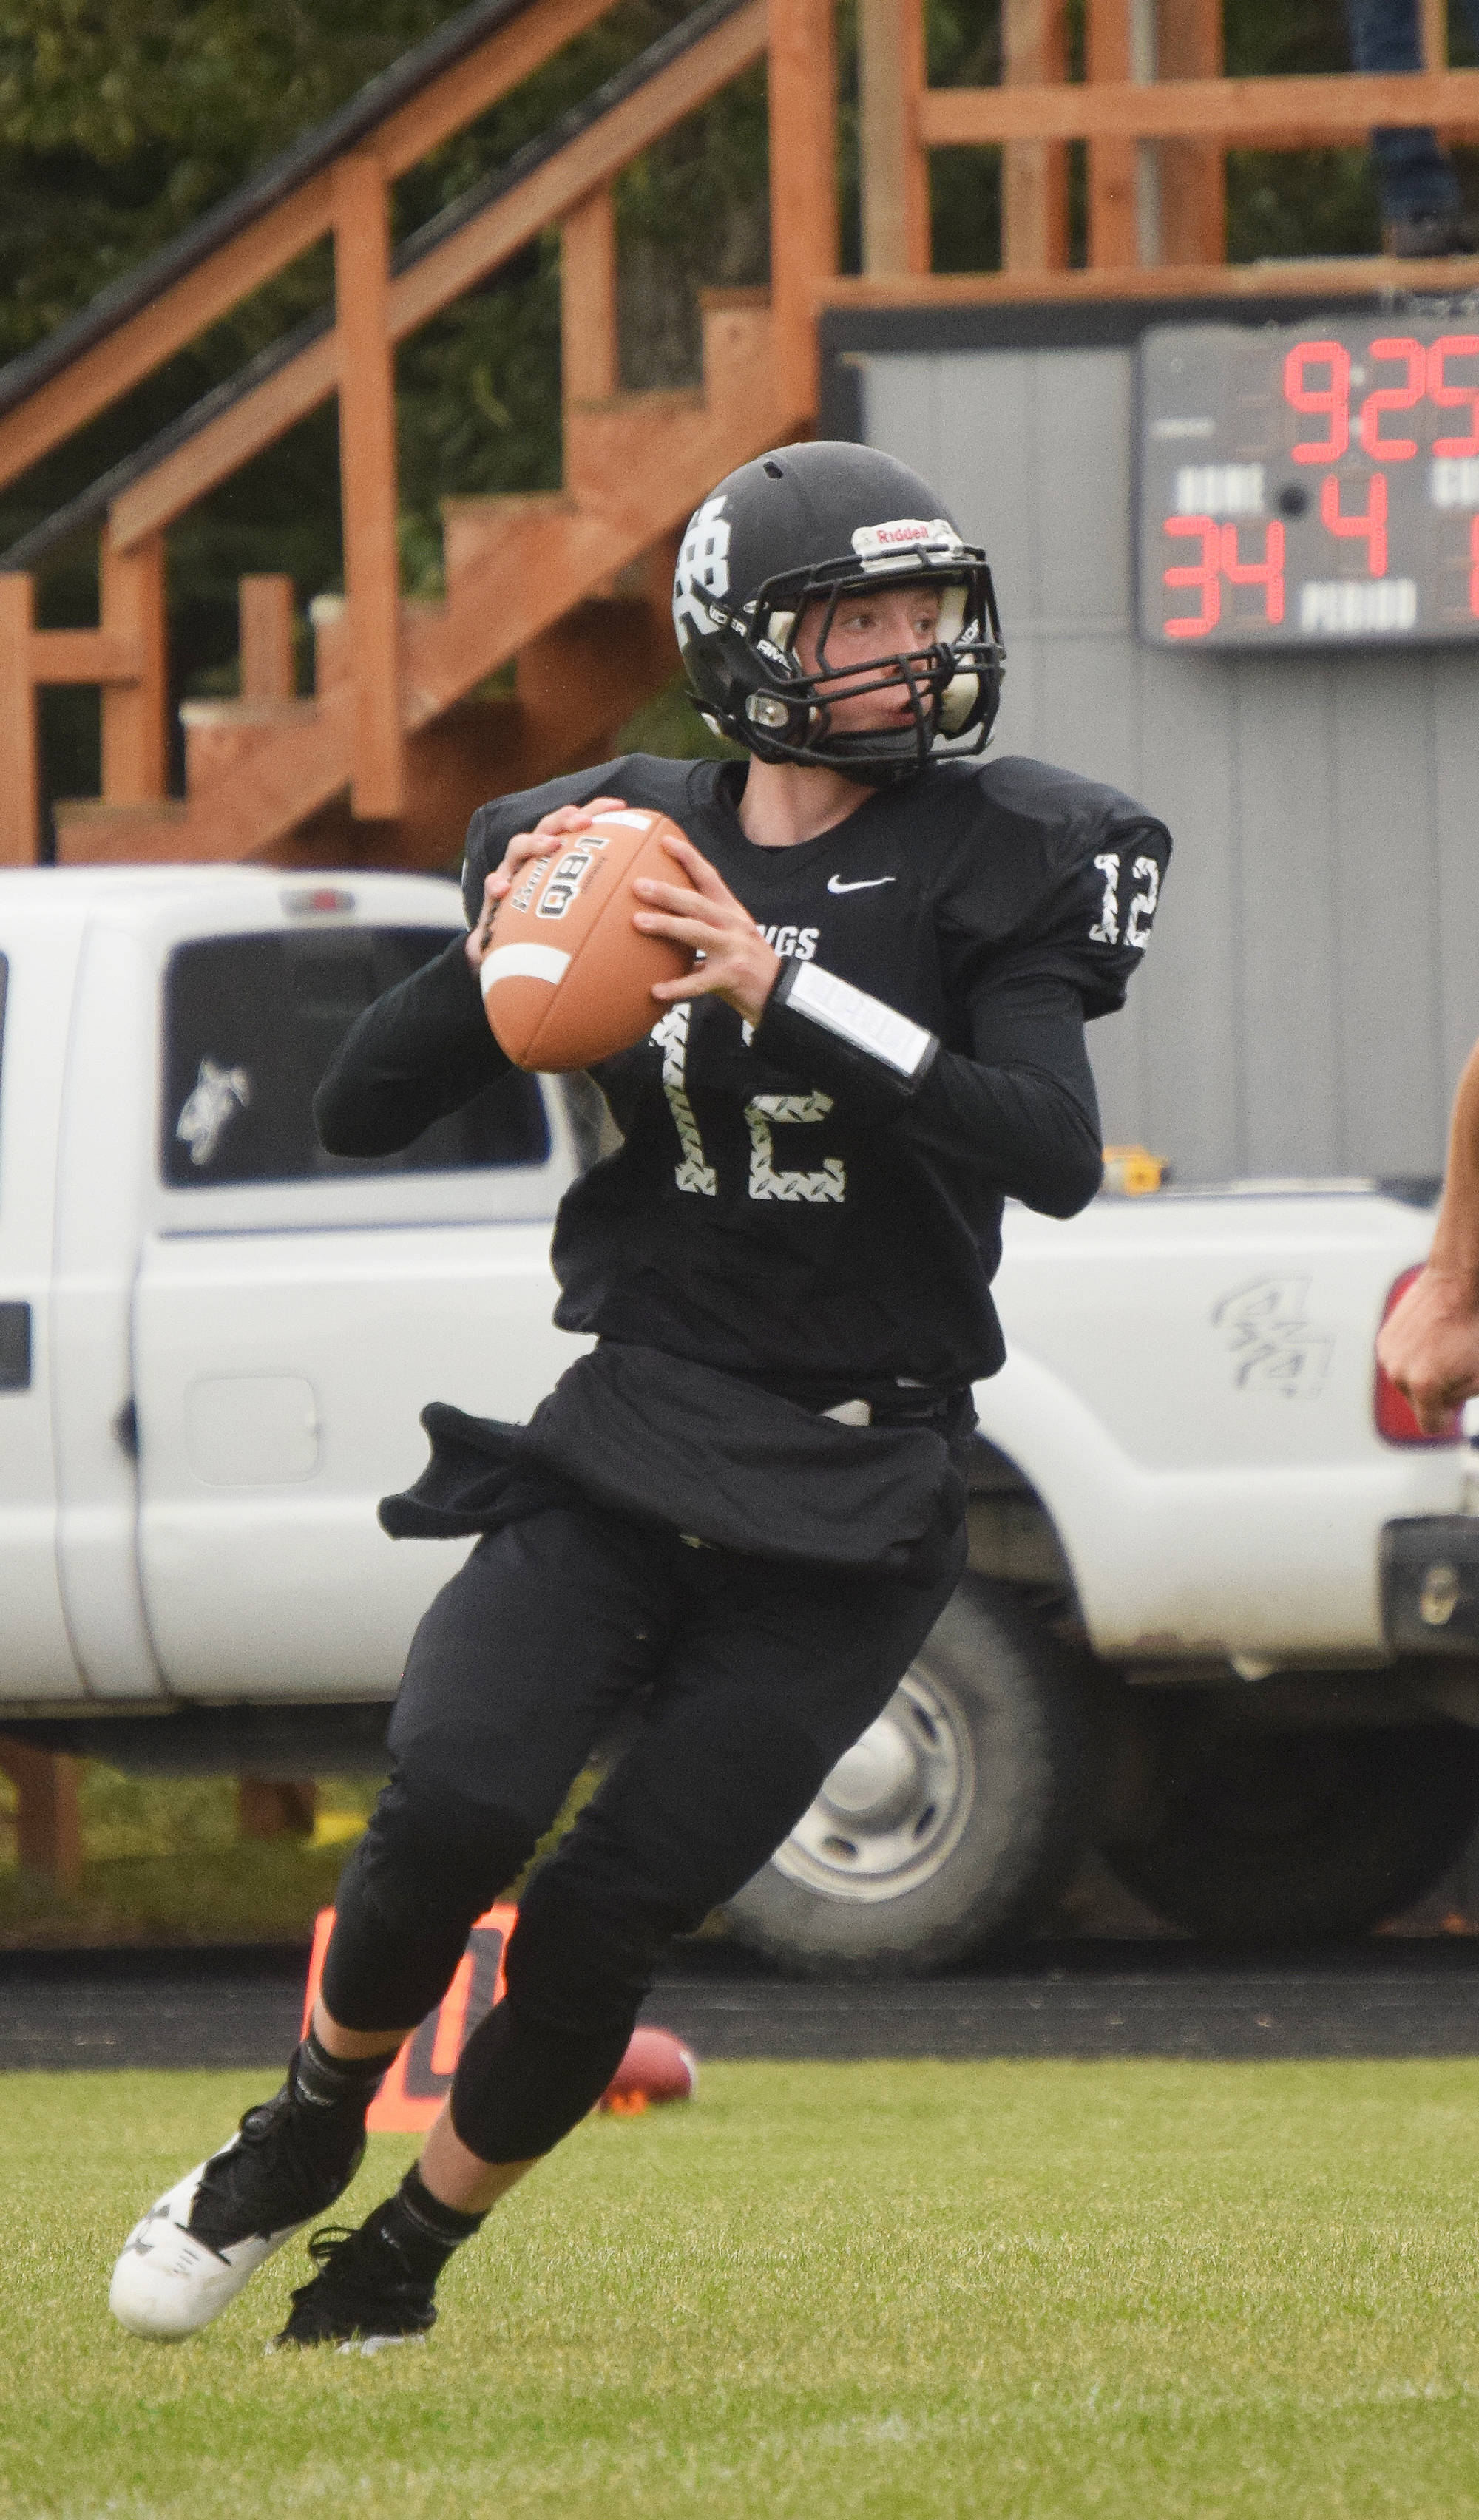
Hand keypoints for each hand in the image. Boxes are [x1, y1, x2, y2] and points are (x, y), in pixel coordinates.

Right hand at [465, 796, 627, 972]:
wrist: (518, 952)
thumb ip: (610, 897)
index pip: (576, 823)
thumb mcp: (587, 909)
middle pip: (547, 826)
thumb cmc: (559, 926)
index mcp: (559, 853)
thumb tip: (650, 890)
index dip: (596, 810)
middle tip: (584, 823)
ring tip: (552, 846)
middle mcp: (535, 857)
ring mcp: (513, 872)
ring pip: (518, 846)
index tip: (620, 806)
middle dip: (565, 819)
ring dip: (535, 843)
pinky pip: (493, 885)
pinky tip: (503, 889)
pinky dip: (495, 883)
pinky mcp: (495, 895)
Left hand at [634, 834, 780, 1026]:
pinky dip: (677, 988)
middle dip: (667, 892)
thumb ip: (702, 929)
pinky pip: (699, 982)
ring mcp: (733, 949)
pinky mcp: (731, 976)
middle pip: (697, 903)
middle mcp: (734, 925)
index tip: (664, 840)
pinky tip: (655, 990)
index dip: (688, 857)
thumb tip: (661, 924)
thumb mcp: (730, 938)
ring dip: (667, 926)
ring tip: (638, 922)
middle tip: (637, 885)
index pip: (710, 877)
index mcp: (732, 912)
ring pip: (696, 932)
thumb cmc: (747, 965)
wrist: (781, 993)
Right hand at [1376, 1264, 1478, 1432]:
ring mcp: (1389, 1356)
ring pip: (1406, 1381)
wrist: (1458, 1285)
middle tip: (1454, 1368)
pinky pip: (1399, 1361)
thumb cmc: (1474, 1328)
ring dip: (1422, 1373)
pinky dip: (1413, 1356)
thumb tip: (1447, 1407)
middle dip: (1435, 1393)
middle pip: (1417, 1403)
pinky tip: (1430, 1339)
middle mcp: (1399, 1373)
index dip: (1447, 1418)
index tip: (1455, 1406)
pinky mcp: (1384, 1340)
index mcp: (1424, 1386)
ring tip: (1442, 1349)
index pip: (1431, 1425)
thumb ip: (1461, 1399)